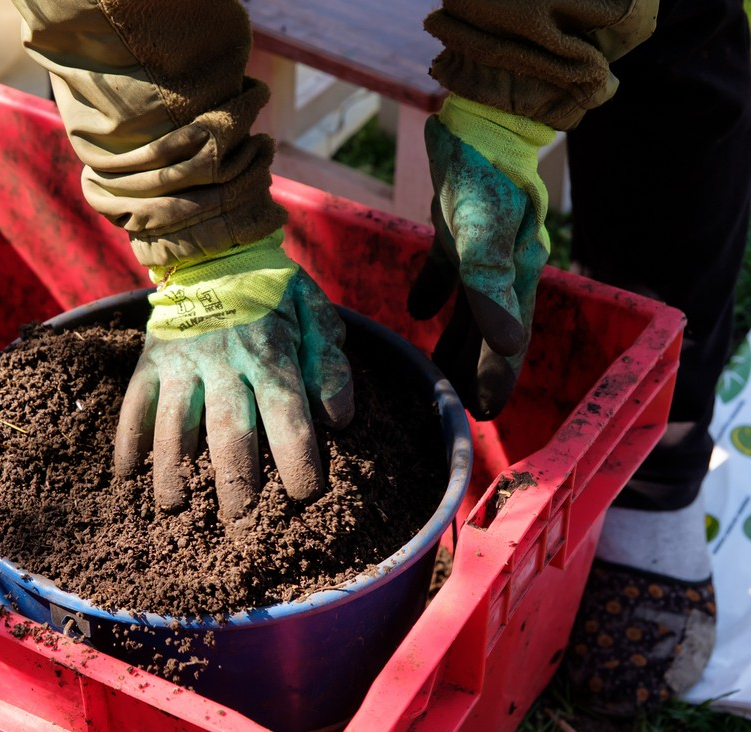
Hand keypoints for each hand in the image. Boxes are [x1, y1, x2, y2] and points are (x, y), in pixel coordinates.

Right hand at [114, 231, 353, 520]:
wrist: (210, 249)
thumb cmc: (272, 293)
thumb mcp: (314, 311)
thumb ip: (330, 362)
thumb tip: (338, 418)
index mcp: (270, 350)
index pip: (286, 412)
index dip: (297, 457)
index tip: (304, 495)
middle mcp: (223, 360)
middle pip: (228, 430)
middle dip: (236, 481)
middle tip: (242, 521)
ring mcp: (180, 362)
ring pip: (174, 425)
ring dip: (174, 472)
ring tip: (178, 509)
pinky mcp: (148, 362)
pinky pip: (133, 407)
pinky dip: (128, 444)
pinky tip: (129, 478)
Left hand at [409, 95, 554, 419]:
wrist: (478, 118)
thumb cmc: (481, 175)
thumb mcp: (482, 231)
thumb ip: (490, 285)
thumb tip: (509, 343)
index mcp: (516, 274)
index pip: (507, 339)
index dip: (496, 377)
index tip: (484, 414)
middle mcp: (504, 267)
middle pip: (488, 332)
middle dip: (473, 369)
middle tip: (454, 407)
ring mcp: (481, 249)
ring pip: (468, 309)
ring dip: (452, 341)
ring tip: (434, 373)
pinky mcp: (457, 229)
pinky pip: (447, 272)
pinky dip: (433, 294)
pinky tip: (415, 311)